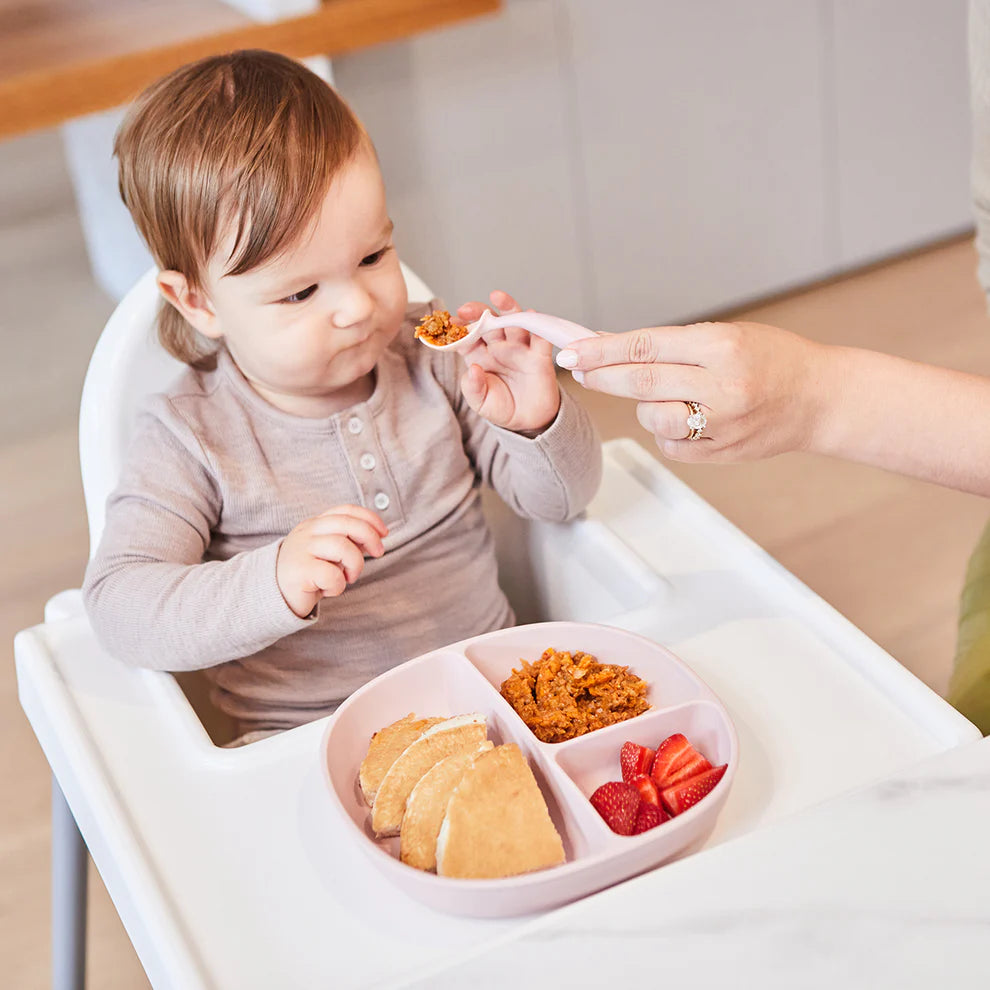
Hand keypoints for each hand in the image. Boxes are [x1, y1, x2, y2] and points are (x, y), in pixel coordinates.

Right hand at [276, 505, 387, 617]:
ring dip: (355, 565)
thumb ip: (347, 542)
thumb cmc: (307, 574)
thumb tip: (376, 539)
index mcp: (315, 524)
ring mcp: (302, 550)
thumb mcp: (328, 553)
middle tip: (378, 554)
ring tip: (349, 578)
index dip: (369, 518)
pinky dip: (338, 586)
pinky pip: (332, 575)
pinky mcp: (299, 571)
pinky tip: (329, 589)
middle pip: (348, 524)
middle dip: (370, 537)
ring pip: (343, 547)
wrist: (273, 595)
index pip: (346, 511)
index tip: (384, 532)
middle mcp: (308, 532)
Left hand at [455, 290, 560, 433]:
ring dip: (507, 307)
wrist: (529, 422)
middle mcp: (499, 348)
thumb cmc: (503, 409)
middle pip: (489, 323)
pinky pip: (539, 337)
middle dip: (478, 312)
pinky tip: (530, 314)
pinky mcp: (539, 356)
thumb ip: (473, 388)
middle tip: (467, 309)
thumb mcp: (481, 403)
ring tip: (498, 296)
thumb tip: (474, 370)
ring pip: (513, 322)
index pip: (467, 338)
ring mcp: (519, 349)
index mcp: (480, 357)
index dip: (458, 329)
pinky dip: (536, 324)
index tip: (449, 323)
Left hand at [555, 320, 826, 460]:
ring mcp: (722, 424)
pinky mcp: (719, 453)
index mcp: (723, 347)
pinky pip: (670, 444)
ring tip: (670, 394)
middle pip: (642, 385)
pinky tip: (691, 418)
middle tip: (578, 369)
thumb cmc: (772, 358)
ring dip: (644, 406)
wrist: (819, 399)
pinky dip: (668, 431)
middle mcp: (722, 387)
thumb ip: (674, 346)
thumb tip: (611, 349)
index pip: (647, 347)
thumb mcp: (728, 336)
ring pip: (651, 418)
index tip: (573, 351)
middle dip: (602, 377)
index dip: (604, 351)